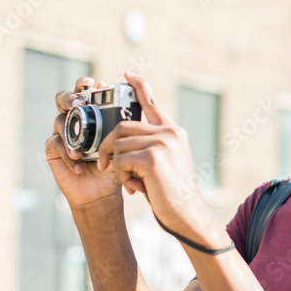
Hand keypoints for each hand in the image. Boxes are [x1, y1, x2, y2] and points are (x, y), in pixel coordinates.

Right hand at [45, 77, 123, 210]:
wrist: (104, 192)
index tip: (92, 83)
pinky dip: (67, 154)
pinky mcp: (53, 150)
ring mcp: (62, 133)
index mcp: (90, 112)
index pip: (82, 90)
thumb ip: (128, 120)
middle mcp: (73, 119)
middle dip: (70, 98)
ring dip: (70, 131)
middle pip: (63, 98)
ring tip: (81, 148)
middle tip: (79, 104)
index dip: (83, 83)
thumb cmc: (116, 163)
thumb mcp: (125, 140)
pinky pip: (55, 144)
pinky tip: (80, 164)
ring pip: (58, 120)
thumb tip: (139, 96)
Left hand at [96, 72, 221, 244]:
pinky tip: (136, 187)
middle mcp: (170, 132)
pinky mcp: (153, 158)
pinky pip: (120, 160)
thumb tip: (120, 141)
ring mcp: (163, 143)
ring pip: (119, 145)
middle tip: (103, 165)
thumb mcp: (163, 164)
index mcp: (173, 131)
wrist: (187, 215)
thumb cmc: (172, 194)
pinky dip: (122, 176)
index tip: (127, 75)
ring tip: (131, 182)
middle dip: (107, 146)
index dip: (138, 86)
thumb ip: (149, 147)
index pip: (152, 102)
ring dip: (117, 167)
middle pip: (122, 126)